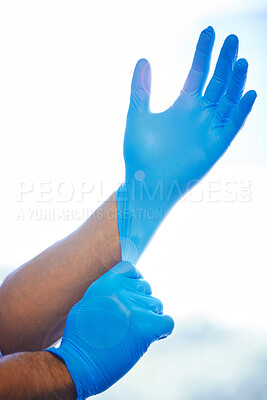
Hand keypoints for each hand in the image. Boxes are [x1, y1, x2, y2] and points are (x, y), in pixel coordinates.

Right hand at [46, 262, 173, 399]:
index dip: (135, 282)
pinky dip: (162, 332)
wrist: (77, 364)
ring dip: (150, 319)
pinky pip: (167, 323)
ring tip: (133, 334)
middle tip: (129, 323)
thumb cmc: (80, 338)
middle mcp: (120, 290)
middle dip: (142, 304)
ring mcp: (133, 307)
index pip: (131, 270)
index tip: (132, 296)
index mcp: (105, 282)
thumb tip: (125, 290)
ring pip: (157, 306)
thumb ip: (107, 292)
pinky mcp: (145, 327)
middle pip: (146, 289)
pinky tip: (149, 339)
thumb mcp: (88, 303)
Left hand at [117, 26, 255, 262]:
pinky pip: (232, 126)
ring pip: (228, 101)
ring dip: (236, 82)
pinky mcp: (215, 146)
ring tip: (240, 61)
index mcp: (183, 106)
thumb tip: (143, 58)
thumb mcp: (138, 115)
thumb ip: (141, 89)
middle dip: (225, 62)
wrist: (146, 183)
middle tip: (231, 39)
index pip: (198, 73)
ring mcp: (209, 130)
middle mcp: (200, 115)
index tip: (209, 31)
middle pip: (218, 83)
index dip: (204, 52)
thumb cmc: (139, 154)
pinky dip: (241, 111)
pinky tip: (248, 93)